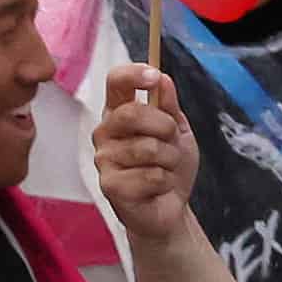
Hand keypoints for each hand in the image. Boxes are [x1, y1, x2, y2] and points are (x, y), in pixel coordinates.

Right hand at [90, 63, 202, 243]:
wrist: (170, 207)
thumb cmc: (169, 167)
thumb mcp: (177, 130)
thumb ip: (169, 106)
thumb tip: (162, 78)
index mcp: (119, 114)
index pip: (115, 82)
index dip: (133, 75)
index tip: (154, 77)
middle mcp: (105, 134)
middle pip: (131, 113)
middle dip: (164, 127)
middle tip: (171, 140)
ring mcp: (104, 160)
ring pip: (147, 147)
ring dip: (170, 159)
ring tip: (165, 168)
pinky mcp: (110, 186)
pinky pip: (150, 175)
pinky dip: (165, 181)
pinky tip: (158, 187)